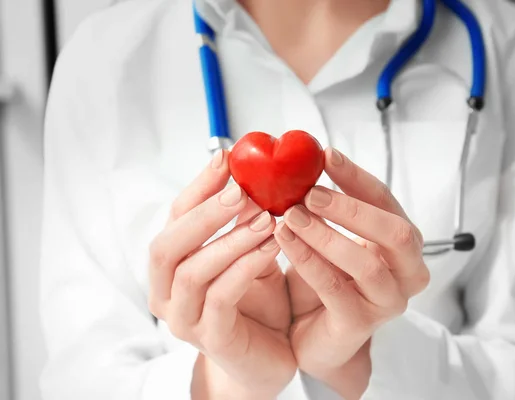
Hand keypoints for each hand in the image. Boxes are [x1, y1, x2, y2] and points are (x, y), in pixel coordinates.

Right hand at [148, 150, 294, 399]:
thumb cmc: (258, 302)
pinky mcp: (211, 338)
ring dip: (230, 239)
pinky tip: (273, 245)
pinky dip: (246, 266)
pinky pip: (221, 297)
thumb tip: (253, 173)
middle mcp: (165, 293)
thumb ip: (243, 223)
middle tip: (242, 189)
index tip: (226, 158)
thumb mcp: (248, 254)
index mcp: (170, 267)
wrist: (269, 358)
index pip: (173, 218)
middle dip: (205, 212)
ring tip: (267, 217)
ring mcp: (184, 320)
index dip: (198, 187)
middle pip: (166, 245)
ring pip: (193, 271)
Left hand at [274, 148, 428, 398]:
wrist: (314, 336)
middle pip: (395, 232)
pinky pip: (335, 288)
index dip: (356, 177)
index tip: (326, 155)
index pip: (387, 201)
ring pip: (365, 263)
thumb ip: (324, 207)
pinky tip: (284, 241)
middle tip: (309, 192)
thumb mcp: (329, 237)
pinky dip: (308, 260)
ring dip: (325, 234)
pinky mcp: (361, 324)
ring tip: (291, 215)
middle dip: (350, 207)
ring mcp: (388, 301)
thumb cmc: (325, 282)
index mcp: (403, 243)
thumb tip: (298, 163)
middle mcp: (407, 272)